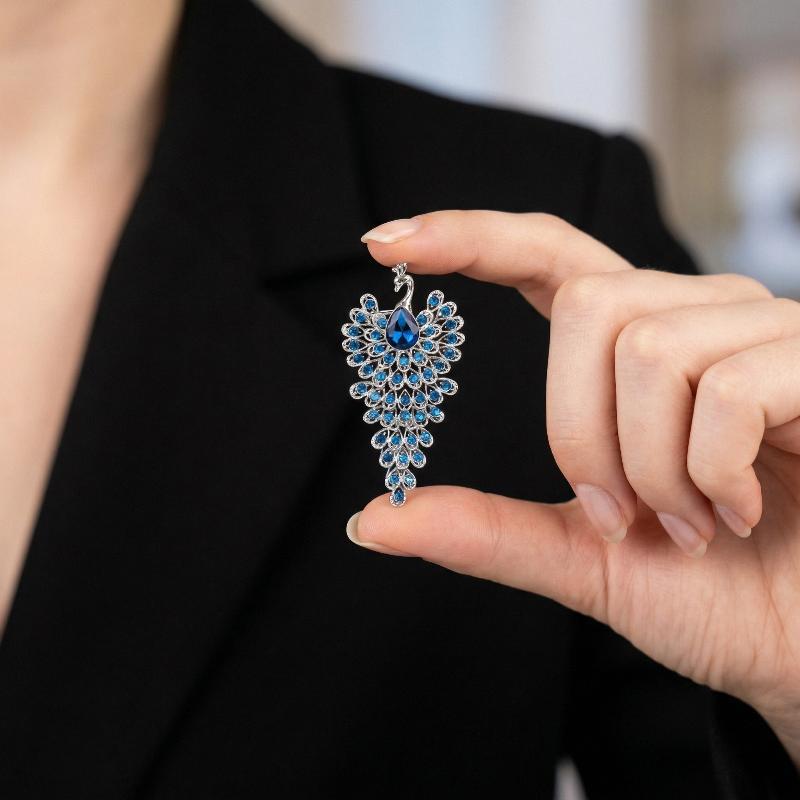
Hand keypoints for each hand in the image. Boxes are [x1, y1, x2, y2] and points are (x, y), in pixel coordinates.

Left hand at [349, 211, 799, 763]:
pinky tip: (739, 508)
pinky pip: (728, 388)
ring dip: (651, 468)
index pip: (549, 259)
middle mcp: (698, 317)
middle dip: (582, 433)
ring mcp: (765, 331)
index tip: (386, 240)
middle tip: (627, 513)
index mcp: (638, 350)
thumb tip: (369, 522)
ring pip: (649, 349)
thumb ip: (486, 532)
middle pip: (584, 307)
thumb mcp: (582, 560)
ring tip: (694, 521)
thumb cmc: (713, 593)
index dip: (472, 238)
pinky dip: (711, 471)